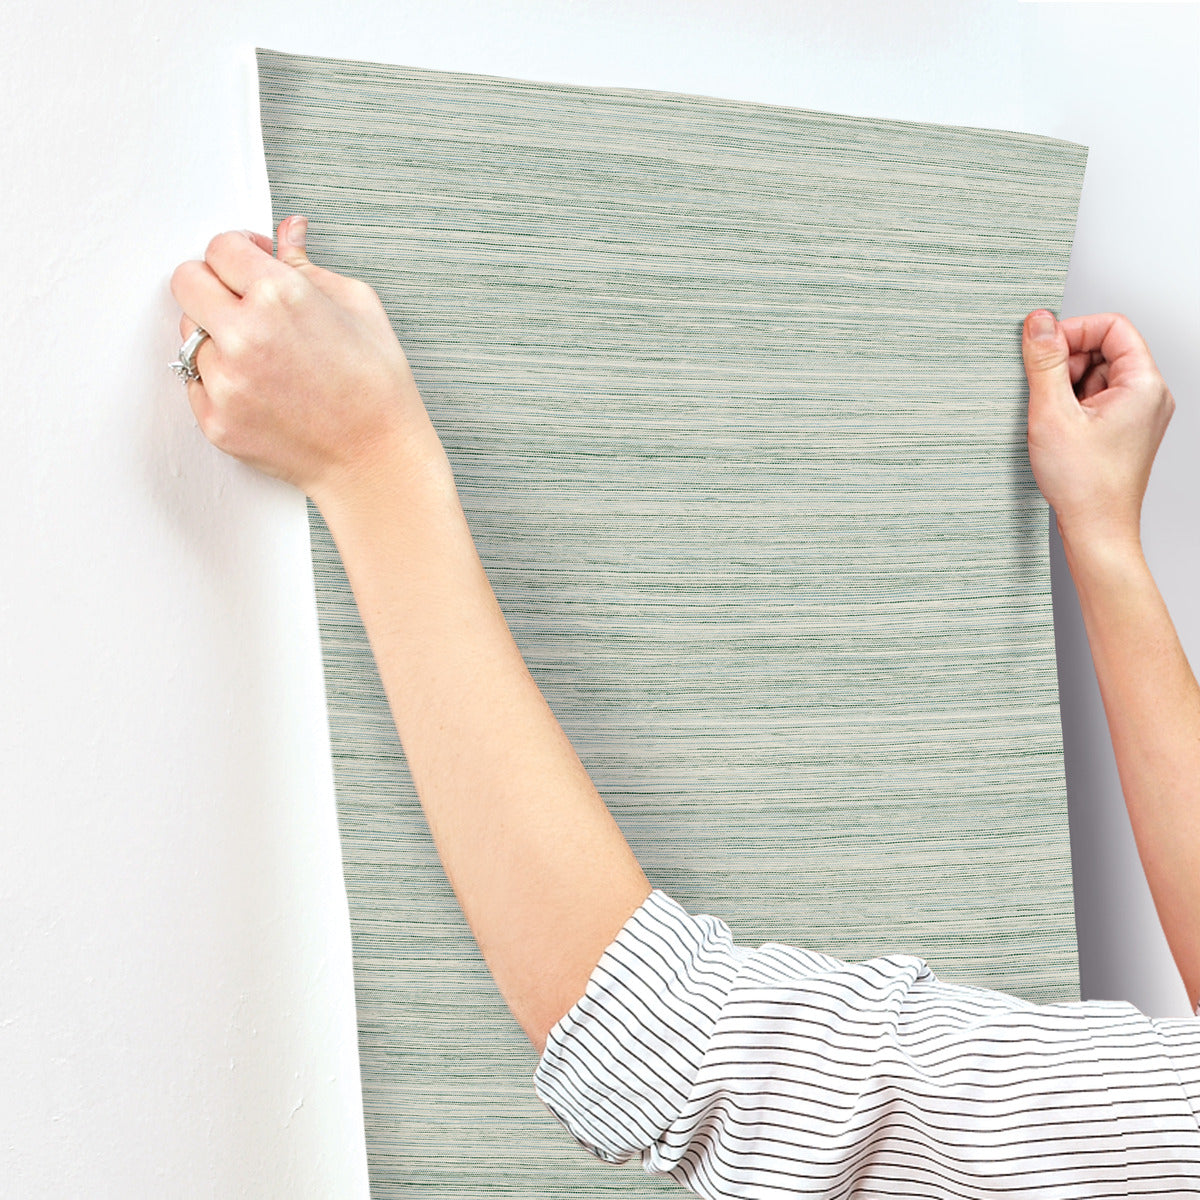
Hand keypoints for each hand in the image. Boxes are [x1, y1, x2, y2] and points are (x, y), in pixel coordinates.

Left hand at [169, 216, 439, 506]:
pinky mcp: (216, 420)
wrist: (376, 459)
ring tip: (262, 356)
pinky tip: (260, 388)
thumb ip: (308, 265)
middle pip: (186, 281)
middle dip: (213, 284)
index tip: (250, 264)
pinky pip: (195, 382)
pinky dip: (220, 380)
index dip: (238, 252)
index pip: (220, 247)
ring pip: (189, 334)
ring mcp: (225, 381)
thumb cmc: (377, 387)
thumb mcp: (358, 306)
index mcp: (280, 295)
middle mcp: (244, 335)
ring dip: (216, 337)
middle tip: (242, 301)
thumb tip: (287, 232)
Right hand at [1022, 309, 1174, 552]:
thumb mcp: (1053, 414)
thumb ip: (1044, 362)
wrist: (1097, 530)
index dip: (1074, 331)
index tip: (1043, 349)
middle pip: (1105, 350)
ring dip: (1066, 387)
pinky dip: (1072, 406)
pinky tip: (1057, 429)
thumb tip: (1038, 322)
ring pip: (1097, 376)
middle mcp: (1149, 396)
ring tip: (1052, 418)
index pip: (1112, 327)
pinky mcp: (1124, 431)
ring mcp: (1138, 415)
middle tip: (1043, 390)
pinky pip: (1096, 400)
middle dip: (1067, 362)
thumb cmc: (1085, 485)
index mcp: (1143, 385)